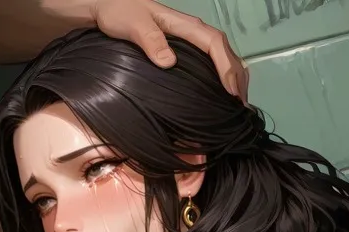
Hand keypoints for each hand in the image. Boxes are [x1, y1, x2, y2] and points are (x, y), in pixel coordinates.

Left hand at [92, 0, 249, 100]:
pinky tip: (225, 94)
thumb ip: (150, 41)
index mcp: (186, 25)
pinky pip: (215, 62)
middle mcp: (195, 32)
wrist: (107, 7)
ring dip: (236, 79)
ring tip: (238, 103)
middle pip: (227, 52)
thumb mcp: (132, 24)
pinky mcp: (188, 50)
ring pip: (225, 57)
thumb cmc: (120, 13)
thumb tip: (169, 62)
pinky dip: (226, 77)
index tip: (230, 92)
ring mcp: (193, 41)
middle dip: (238, 78)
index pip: (215, 45)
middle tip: (240, 105)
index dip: (226, 68)